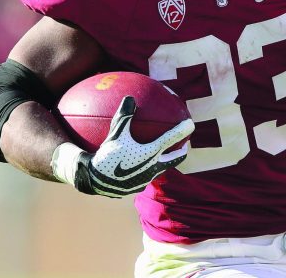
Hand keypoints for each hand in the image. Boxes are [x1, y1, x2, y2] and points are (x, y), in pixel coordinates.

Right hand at [51, 96, 193, 197]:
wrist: (94, 181)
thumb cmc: (105, 155)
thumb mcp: (114, 134)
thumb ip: (124, 116)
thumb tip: (130, 97)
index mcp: (149, 154)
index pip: (170, 140)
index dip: (182, 131)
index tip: (191, 124)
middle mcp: (151, 168)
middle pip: (173, 160)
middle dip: (181, 152)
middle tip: (185, 146)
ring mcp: (145, 180)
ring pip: (161, 169)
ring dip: (164, 162)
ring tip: (165, 156)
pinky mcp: (136, 188)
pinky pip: (146, 176)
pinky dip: (148, 169)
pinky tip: (140, 167)